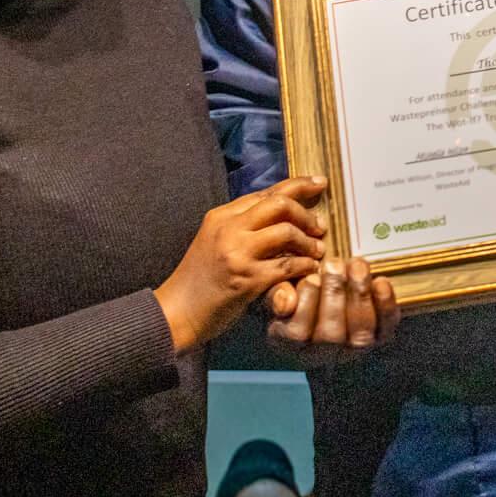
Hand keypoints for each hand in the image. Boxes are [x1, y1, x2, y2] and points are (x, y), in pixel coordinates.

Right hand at [154, 177, 326, 352]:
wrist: (175, 313)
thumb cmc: (199, 280)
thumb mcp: (215, 241)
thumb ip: (243, 225)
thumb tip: (281, 210)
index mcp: (221, 216)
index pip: (266, 192)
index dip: (298, 185)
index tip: (320, 183)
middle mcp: (228, 229)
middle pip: (279, 204)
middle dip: (306, 214)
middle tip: (320, 227)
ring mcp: (236, 253)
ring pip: (286, 232)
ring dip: (308, 242)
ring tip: (317, 250)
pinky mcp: (246, 279)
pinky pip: (286, 265)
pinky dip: (304, 266)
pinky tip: (310, 269)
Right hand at [266, 256, 399, 360]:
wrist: (324, 314)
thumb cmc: (296, 298)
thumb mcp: (279, 294)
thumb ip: (277, 295)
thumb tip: (285, 302)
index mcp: (289, 345)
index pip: (297, 333)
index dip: (306, 303)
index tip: (311, 277)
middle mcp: (321, 356)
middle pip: (330, 335)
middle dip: (333, 295)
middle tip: (333, 264)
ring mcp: (352, 351)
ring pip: (360, 334)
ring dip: (360, 295)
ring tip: (356, 264)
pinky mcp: (378, 340)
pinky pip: (386, 329)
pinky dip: (386, 305)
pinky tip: (380, 281)